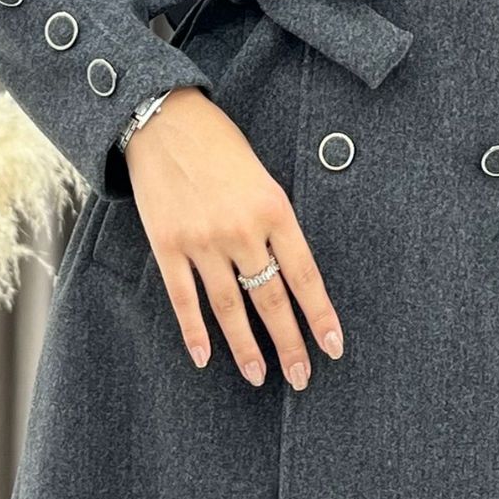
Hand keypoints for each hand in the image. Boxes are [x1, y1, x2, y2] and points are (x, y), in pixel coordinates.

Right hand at [125, 86, 343, 388]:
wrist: (164, 120)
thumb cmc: (220, 144)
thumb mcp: (262, 176)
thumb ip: (274, 222)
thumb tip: (288, 272)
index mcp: (274, 208)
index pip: (305, 276)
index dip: (320, 316)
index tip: (334, 348)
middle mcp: (241, 229)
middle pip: (271, 300)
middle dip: (290, 344)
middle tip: (302, 378)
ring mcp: (202, 240)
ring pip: (229, 308)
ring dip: (246, 348)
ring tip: (259, 376)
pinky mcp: (167, 244)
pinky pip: (184, 299)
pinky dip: (194, 332)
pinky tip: (205, 358)